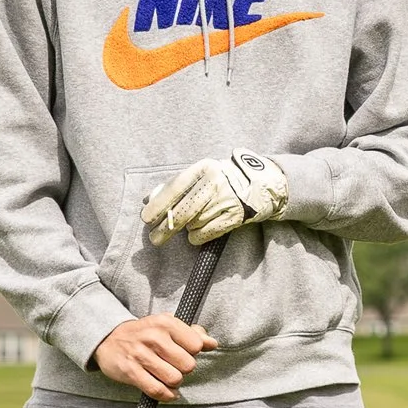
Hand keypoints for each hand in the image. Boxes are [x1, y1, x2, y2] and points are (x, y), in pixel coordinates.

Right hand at [94, 313, 217, 401]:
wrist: (108, 338)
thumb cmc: (144, 333)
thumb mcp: (168, 326)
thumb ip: (193, 333)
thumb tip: (212, 343)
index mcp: (166, 323)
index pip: (197, 345)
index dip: (193, 353)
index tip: (184, 352)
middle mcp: (153, 337)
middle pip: (188, 365)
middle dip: (184, 369)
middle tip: (175, 366)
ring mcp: (140, 355)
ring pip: (175, 379)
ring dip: (175, 382)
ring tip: (169, 376)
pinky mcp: (130, 372)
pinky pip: (157, 390)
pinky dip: (166, 395)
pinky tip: (168, 391)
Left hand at [142, 150, 287, 246]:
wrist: (261, 184)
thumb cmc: (223, 179)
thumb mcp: (202, 173)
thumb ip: (177, 185)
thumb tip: (150, 199)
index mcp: (203, 168)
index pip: (175, 188)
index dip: (159, 205)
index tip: (146, 218)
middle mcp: (215, 183)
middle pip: (184, 210)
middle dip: (166, 227)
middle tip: (154, 239)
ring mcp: (227, 200)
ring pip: (195, 222)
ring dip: (187, 229)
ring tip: (189, 226)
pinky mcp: (236, 216)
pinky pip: (209, 232)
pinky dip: (198, 237)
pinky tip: (195, 235)